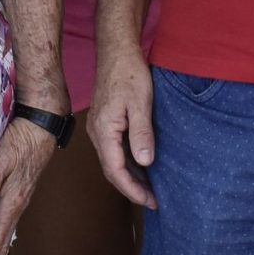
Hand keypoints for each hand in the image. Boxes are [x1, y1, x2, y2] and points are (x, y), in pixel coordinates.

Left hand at [0, 117, 58, 254]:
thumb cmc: (24, 136)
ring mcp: (19, 199)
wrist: (43, 123)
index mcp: (14, 198)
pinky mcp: (18, 192)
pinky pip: (8, 223)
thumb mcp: (7, 150)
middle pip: (4, 241)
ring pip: (7, 234)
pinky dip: (2, 239)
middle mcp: (18, 203)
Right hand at [88, 37, 156, 208]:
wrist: (116, 53)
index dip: (133, 190)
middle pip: (112, 171)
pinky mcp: (106, 124)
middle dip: (132, 189)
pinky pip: (115, 151)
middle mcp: (98, 134)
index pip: (115, 171)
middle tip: (155, 201)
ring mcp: (100, 129)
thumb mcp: (140, 103)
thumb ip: (141, 133)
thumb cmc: (129, 74)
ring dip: (131, 178)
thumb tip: (145, 162)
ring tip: (151, 190)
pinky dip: (129, 164)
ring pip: (113, 162)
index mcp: (104, 131)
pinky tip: (143, 167)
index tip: (151, 201)